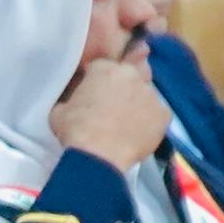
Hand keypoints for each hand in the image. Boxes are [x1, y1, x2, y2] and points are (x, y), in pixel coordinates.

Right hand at [48, 53, 171, 168]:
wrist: (99, 155)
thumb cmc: (75, 130)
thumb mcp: (59, 109)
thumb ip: (72, 96)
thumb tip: (76, 99)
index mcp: (104, 69)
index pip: (100, 67)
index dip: (95, 80)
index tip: (91, 93)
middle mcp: (131, 75)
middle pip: (128, 75)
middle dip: (121, 86)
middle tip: (111, 105)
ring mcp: (151, 93)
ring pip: (144, 94)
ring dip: (136, 102)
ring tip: (125, 121)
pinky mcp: (164, 113)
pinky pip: (156, 113)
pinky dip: (148, 120)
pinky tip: (137, 132)